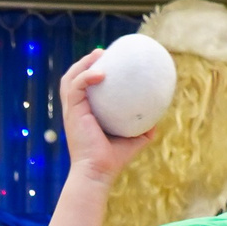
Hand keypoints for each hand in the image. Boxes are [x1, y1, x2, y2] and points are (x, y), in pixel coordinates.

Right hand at [58, 51, 153, 184]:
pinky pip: (76, 87)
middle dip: (85, 62)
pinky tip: (102, 72)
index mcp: (85, 114)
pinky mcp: (71, 112)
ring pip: (70, 78)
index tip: (107, 61)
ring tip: (99, 54)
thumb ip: (142, 129)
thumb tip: (157, 120)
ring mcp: (72, 111)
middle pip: (73, 78)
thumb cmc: (113, 160)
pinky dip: (87, 76)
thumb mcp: (132, 141)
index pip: (83, 88)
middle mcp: (75, 110)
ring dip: (82, 63)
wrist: (98, 172)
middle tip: (102, 53)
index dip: (91, 72)